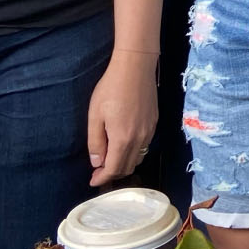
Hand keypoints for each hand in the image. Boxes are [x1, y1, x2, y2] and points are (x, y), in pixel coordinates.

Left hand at [86, 50, 157, 185]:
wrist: (136, 68)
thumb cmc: (111, 89)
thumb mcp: (95, 115)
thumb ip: (96, 142)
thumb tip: (97, 162)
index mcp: (123, 139)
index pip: (114, 169)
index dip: (102, 178)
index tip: (93, 181)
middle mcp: (139, 139)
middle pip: (128, 167)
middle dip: (113, 173)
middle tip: (99, 170)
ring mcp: (149, 131)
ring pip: (138, 158)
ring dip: (124, 163)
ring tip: (111, 158)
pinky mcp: (154, 123)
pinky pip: (144, 146)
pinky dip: (133, 152)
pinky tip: (124, 143)